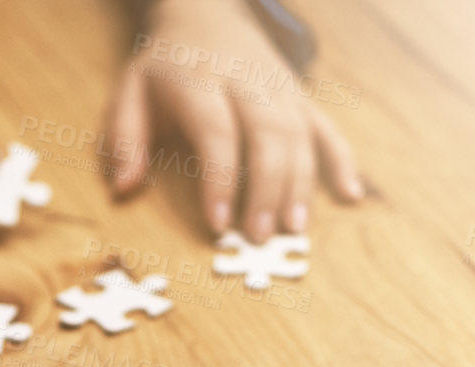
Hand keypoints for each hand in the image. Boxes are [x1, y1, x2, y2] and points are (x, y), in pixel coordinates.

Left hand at [107, 0, 362, 238]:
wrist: (207, 11)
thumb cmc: (164, 66)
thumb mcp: (130, 91)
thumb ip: (123, 138)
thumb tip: (123, 187)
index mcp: (200, 81)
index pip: (216, 131)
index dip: (220, 178)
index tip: (218, 222)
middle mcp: (247, 81)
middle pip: (267, 134)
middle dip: (267, 188)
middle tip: (260, 235)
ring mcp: (280, 88)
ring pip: (299, 135)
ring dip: (301, 184)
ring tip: (295, 229)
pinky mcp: (300, 96)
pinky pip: (328, 127)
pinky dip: (343, 161)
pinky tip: (351, 195)